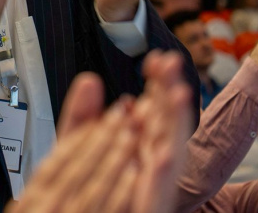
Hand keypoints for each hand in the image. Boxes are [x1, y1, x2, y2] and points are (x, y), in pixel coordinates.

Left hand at [14, 52, 190, 212]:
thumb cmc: (92, 191)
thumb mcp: (79, 146)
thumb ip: (82, 115)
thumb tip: (89, 80)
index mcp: (137, 144)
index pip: (152, 107)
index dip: (156, 82)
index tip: (155, 59)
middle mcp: (148, 160)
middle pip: (164, 121)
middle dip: (169, 90)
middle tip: (170, 63)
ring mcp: (152, 182)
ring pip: (168, 149)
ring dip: (176, 122)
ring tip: (179, 94)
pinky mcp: (150, 204)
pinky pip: (157, 188)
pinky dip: (160, 171)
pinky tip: (161, 153)